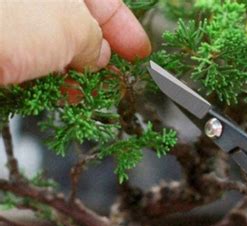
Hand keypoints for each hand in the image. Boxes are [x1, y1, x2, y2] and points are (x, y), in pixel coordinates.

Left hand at [0, 0, 150, 84]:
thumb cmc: (1, 21)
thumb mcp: (70, 27)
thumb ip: (94, 39)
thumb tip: (98, 53)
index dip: (126, 27)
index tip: (139, 53)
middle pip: (75, 17)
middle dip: (100, 51)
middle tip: (115, 77)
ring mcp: (10, 17)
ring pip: (49, 38)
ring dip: (73, 69)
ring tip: (86, 94)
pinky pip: (25, 52)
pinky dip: (44, 73)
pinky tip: (55, 91)